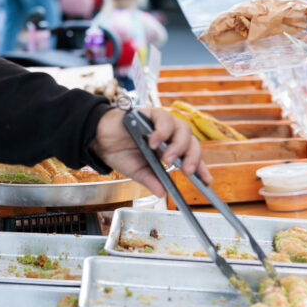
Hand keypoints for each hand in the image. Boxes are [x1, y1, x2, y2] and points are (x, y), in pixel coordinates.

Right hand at [88, 107, 209, 196]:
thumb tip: (162, 193)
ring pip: (182, 129)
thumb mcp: (137, 171)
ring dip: (178, 145)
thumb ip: (151, 180)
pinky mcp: (151, 113)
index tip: (207, 181)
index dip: (201, 168)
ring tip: (167, 159)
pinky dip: (162, 130)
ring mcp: (162, 124)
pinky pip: (164, 118)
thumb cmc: (120, 152)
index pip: (191, 157)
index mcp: (170, 150)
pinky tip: (154, 141)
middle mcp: (170, 136)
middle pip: (192, 142)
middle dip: (192, 157)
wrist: (99, 139)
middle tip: (187, 171)